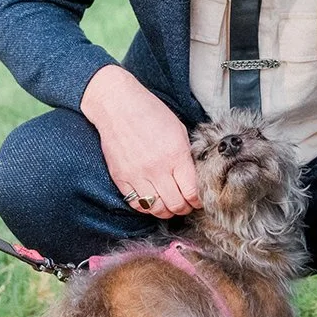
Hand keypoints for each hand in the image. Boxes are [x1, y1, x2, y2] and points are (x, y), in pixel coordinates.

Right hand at [81, 64, 198, 218]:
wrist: (117, 106)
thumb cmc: (150, 113)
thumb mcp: (178, 129)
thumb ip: (186, 155)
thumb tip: (194, 178)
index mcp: (175, 155)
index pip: (192, 191)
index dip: (198, 200)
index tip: (198, 200)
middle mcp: (157, 168)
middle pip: (176, 204)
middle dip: (184, 208)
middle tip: (185, 205)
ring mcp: (137, 175)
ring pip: (156, 209)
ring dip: (166, 211)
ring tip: (170, 205)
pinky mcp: (121, 178)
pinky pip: (136, 203)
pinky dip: (147, 206)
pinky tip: (152, 200)